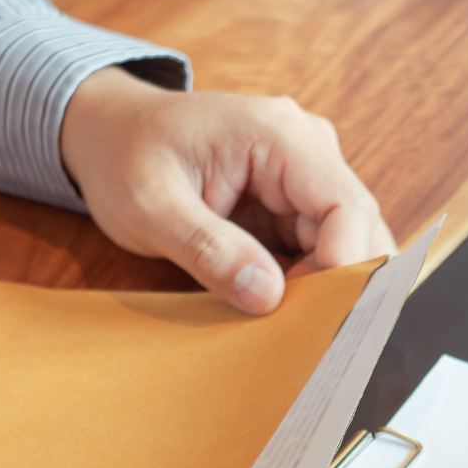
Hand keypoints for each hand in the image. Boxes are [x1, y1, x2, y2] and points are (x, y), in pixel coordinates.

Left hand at [60, 68, 395, 313]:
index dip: (344, 267)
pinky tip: (278, 310)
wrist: (109, 132)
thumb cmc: (124, 155)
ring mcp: (304, 176)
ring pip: (345, 245)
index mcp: (278, 135)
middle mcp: (306, 149)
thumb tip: (267, 297)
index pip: (346, 207)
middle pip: (358, 229)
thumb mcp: (150, 207)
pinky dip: (306, 285)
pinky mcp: (293, 203)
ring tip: (284, 325)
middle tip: (304, 334)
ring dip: (322, 289)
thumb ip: (208, 250)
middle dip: (339, 285)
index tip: (316, 317)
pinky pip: (319, 250)